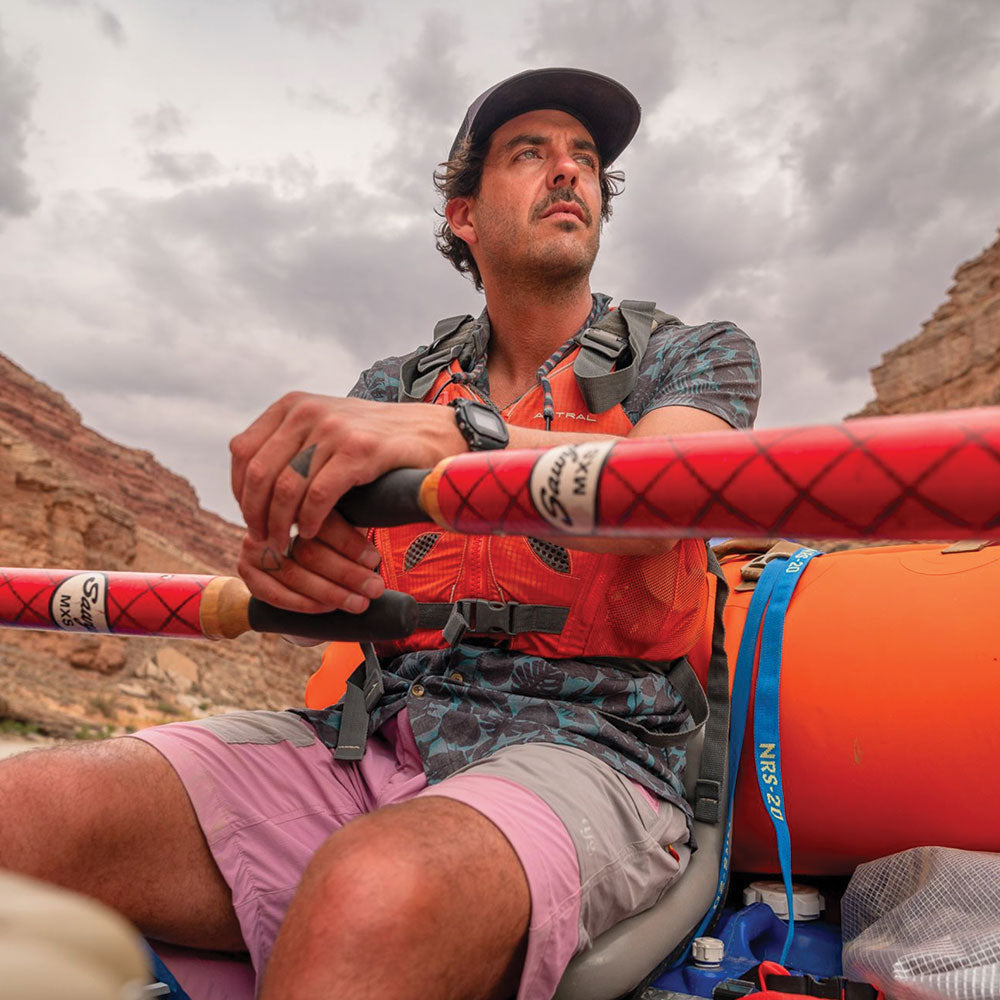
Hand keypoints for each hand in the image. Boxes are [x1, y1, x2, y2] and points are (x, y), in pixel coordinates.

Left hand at [230, 392, 461, 548]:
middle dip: (255, 514)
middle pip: (259, 472)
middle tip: (263, 540)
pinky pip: (318, 495)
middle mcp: (308, 411)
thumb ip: (291, 447)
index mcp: (292, 405)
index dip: (240, 490)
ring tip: (285, 543)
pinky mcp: (358, 450)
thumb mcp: (325, 430)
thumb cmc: (376, 442)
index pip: (243, 451)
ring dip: (280, 523)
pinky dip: (310, 521)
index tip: (251, 517)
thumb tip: (250, 489)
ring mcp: (333, 428)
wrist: (432, 434)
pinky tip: (311, 533)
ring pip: (285, 487)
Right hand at [237, 510, 384, 613]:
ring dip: (331, 593)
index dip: (351, 544)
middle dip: (347, 574)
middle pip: (310, 551)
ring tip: (360, 602)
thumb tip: (407, 508)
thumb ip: (366, 513)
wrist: (294, 559)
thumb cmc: (332, 536)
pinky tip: (327, 608)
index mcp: (299, 496)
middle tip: (375, 588)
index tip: (375, 561)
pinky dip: (303, 603)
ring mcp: (254, 544)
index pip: (323, 522)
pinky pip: (274, 594)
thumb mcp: (348, 518)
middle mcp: (272, 517)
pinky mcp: (247, 571)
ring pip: (295, 574)